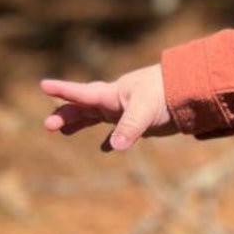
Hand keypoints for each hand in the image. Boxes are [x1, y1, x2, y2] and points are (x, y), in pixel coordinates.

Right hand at [41, 65, 175, 151]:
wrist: (190, 91)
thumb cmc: (166, 93)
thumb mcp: (145, 109)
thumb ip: (129, 127)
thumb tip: (115, 146)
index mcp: (112, 94)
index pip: (83, 93)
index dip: (63, 90)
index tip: (43, 85)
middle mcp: (114, 101)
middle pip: (83, 107)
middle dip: (65, 114)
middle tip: (49, 125)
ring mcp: (124, 111)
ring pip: (95, 117)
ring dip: (79, 123)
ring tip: (62, 130)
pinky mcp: (138, 122)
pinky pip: (118, 132)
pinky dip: (111, 140)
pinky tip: (106, 148)